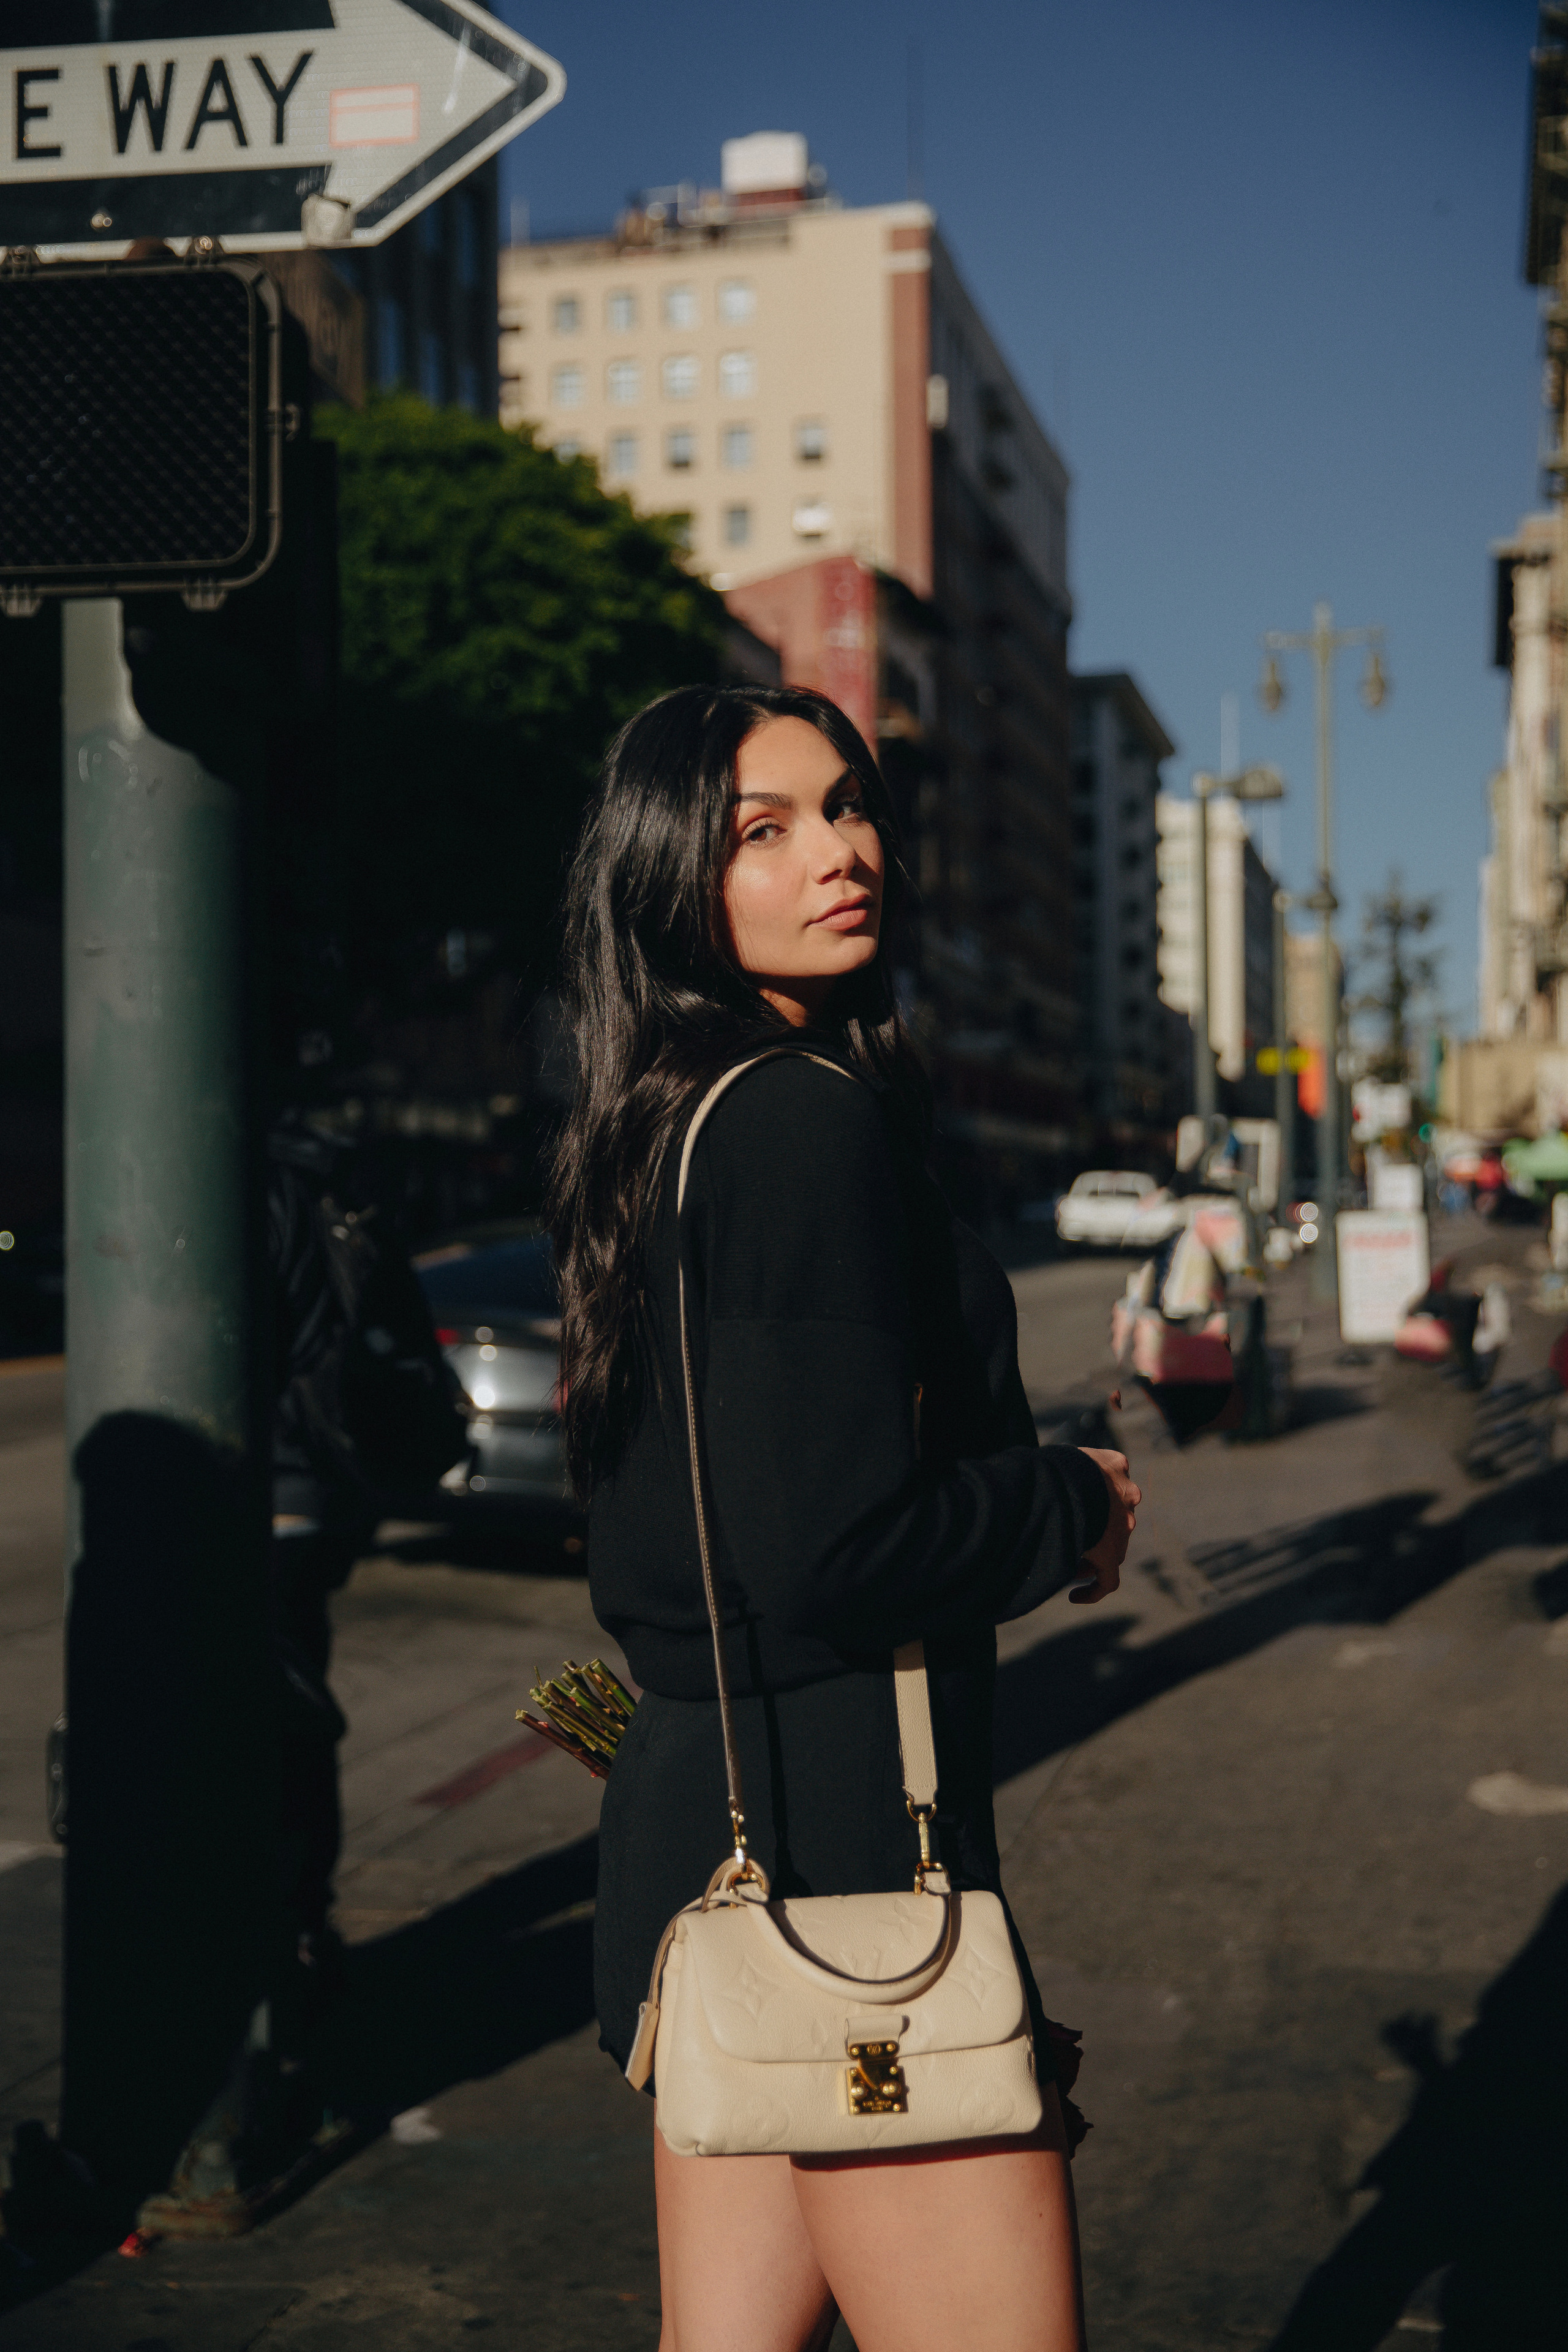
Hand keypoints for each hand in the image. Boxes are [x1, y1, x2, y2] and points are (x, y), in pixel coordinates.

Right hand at [1070, 1447, 1140, 1603]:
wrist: (1067, 1479)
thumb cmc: (1055, 1463)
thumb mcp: (1062, 1455)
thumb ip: (1063, 1465)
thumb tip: (1038, 1475)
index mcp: (1115, 1465)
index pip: (1110, 1481)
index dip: (1094, 1496)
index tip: (1074, 1506)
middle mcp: (1126, 1494)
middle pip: (1113, 1516)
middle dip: (1095, 1529)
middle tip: (1072, 1539)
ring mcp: (1123, 1525)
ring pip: (1112, 1547)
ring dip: (1092, 1557)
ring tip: (1068, 1567)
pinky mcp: (1112, 1553)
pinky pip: (1108, 1580)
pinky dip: (1093, 1590)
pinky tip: (1075, 1597)